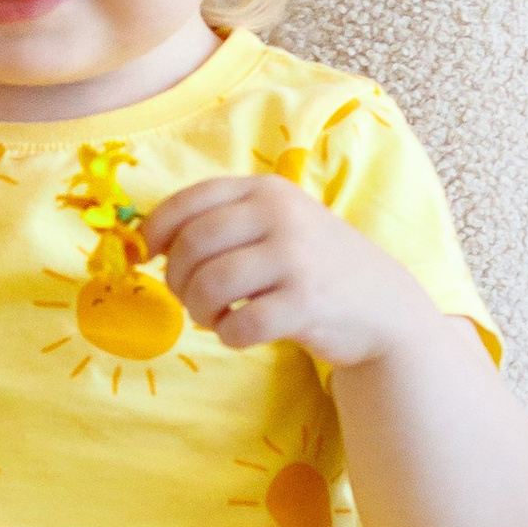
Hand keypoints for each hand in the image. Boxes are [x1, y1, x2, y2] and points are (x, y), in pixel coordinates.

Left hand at [145, 175, 439, 367]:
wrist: (382, 306)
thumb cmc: (311, 265)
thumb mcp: (276, 224)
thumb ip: (222, 222)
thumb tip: (145, 242)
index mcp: (265, 190)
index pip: (188, 203)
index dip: (155, 232)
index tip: (148, 256)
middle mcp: (280, 215)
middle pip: (191, 246)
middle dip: (177, 280)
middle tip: (191, 298)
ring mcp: (295, 257)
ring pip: (209, 286)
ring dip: (199, 311)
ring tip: (215, 317)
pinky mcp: (306, 303)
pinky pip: (239, 325)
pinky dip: (229, 336)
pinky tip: (242, 332)